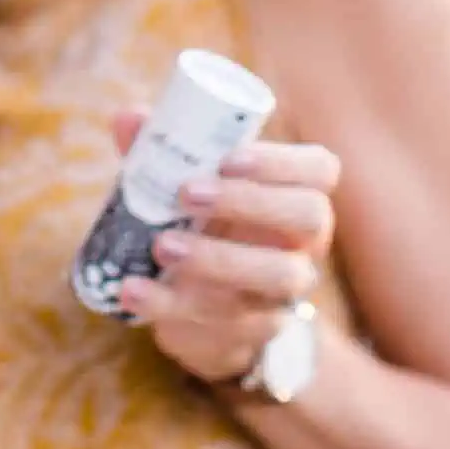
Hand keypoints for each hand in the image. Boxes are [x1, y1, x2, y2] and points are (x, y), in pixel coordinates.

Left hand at [110, 110, 339, 384]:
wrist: (202, 309)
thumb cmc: (198, 224)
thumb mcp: (180, 184)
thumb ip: (157, 150)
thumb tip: (129, 117)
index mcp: (294, 193)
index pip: (320, 169)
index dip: (282, 161)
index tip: (227, 157)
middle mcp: (302, 242)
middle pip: (310, 217)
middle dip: (249, 202)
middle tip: (187, 193)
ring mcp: (284, 291)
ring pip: (276, 276)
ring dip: (216, 259)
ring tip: (160, 246)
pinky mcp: (254, 332)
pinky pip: (225, 322)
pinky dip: (170, 304)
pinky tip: (132, 290)